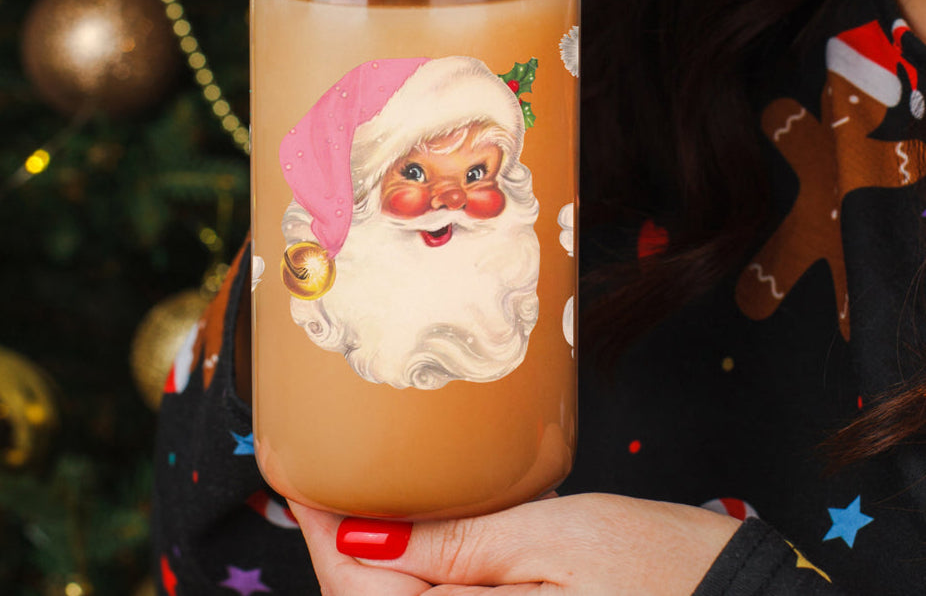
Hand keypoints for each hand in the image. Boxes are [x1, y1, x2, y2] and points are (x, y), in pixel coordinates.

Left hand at [289, 492, 740, 594]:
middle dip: (345, 550)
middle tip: (333, 478)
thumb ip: (455, 547)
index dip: (324, 534)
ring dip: (376, 571)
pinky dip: (418, 585)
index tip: (302, 478)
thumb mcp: (556, 537)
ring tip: (372, 502)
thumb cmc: (662, 572)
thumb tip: (362, 537)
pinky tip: (422, 546)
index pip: (362, 592)